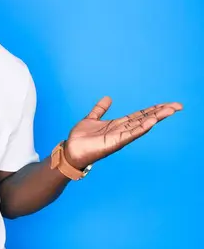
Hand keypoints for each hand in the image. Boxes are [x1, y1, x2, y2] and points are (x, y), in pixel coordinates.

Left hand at [64, 97, 182, 168]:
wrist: (70, 151)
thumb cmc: (81, 138)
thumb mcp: (91, 118)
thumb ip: (100, 109)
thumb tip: (108, 97)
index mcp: (118, 124)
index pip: (139, 115)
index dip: (153, 109)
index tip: (167, 104)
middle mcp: (121, 131)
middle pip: (144, 119)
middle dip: (160, 112)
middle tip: (178, 106)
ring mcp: (119, 137)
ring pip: (141, 126)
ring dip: (155, 118)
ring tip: (169, 110)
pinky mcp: (114, 143)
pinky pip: (129, 135)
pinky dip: (141, 128)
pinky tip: (151, 122)